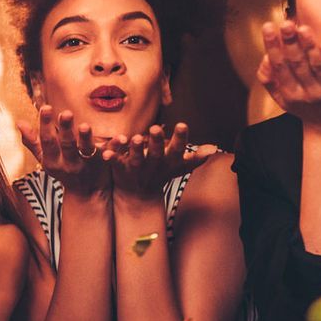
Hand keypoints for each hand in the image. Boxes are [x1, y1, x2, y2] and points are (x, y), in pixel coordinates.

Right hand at [18, 106, 108, 195]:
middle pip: (66, 145)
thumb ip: (33, 141)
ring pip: (86, 151)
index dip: (45, 125)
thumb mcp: (46, 159)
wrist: (87, 194)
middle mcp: (69, 163)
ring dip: (85, 138)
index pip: (47, 142)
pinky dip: (115, 147)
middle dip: (65, 129)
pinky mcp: (103, 165)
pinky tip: (122, 138)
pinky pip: (110, 155)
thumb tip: (18, 122)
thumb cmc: (63, 170)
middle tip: (65, 112)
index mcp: (53, 160)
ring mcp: (87, 164)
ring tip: (85, 126)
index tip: (45, 107)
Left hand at [99, 123, 220, 196]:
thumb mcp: (180, 166)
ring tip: (136, 138)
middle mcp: (154, 165)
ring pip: (137, 159)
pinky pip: (116, 163)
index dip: (180, 139)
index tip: (182, 124)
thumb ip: (195, 157)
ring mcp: (137, 169)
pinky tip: (106, 152)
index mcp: (169, 161)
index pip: (177, 150)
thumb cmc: (162, 173)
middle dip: (157, 142)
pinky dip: (112, 158)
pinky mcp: (121, 170)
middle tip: (156, 128)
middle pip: (156, 154)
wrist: (139, 196)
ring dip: (136, 150)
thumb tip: (214, 148)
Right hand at [257, 20, 320, 130]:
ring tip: (302, 29)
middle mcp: (307, 91)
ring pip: (317, 65)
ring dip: (309, 46)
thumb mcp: (282, 99)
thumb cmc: (304, 108)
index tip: (268, 27)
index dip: (272, 46)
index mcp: (290, 93)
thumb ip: (270, 80)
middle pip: (297, 64)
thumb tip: (264, 59)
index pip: (279, 66)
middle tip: (285, 24)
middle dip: (290, 43)